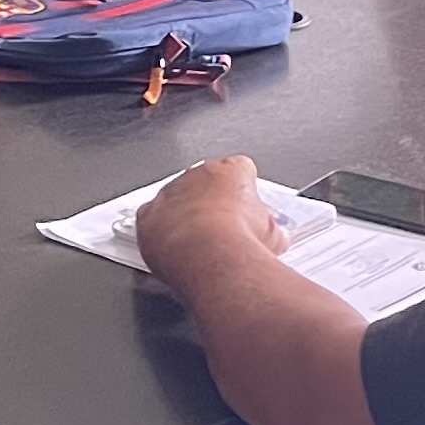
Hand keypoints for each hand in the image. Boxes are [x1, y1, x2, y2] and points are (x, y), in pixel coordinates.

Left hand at [136, 156, 281, 286]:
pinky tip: (172, 249)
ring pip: (176, 200)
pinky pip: (151, 219)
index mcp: (231, 170)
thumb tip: (276, 238)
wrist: (209, 255)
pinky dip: (159, 232)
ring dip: (184, 217)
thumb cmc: (240, 240)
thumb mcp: (274, 234)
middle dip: (213, 204)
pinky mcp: (148, 216)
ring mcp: (170, 194)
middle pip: (205, 184)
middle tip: (222, 231)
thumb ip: (272, 228)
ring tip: (197, 244)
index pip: (240, 170)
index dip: (244, 193)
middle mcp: (198, 175)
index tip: (246, 211)